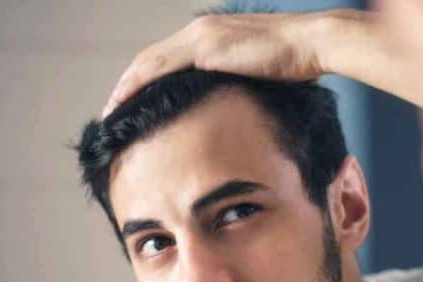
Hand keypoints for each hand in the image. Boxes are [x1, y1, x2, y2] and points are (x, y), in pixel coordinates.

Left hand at [103, 12, 325, 116]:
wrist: (311, 43)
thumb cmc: (296, 61)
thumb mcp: (259, 74)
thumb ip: (239, 83)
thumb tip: (231, 107)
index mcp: (211, 35)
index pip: (167, 58)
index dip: (146, 80)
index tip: (133, 102)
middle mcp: (200, 30)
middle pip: (151, 58)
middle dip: (128, 84)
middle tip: (112, 109)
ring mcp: (201, 37)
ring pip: (149, 62)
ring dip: (126, 86)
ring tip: (111, 110)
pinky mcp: (206, 49)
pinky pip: (161, 68)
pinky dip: (139, 85)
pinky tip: (126, 101)